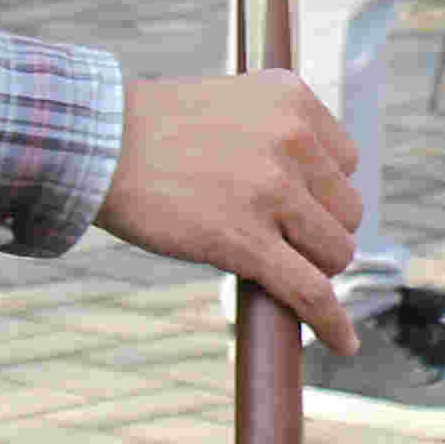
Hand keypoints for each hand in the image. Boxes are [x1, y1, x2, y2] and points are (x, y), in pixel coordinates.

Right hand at [95, 70, 365, 349]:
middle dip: (319, 230)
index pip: (347, 162)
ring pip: (335, 252)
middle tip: (278, 238)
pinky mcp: (246, 240)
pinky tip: (344, 344)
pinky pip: (311, 292)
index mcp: (292, 100)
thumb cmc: (155, 131)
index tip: (297, 205)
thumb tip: (315, 195)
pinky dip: (331, 323)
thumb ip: (279, 134)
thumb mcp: (234, 104)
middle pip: (348, 210)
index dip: (323, 191)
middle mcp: (292, 139)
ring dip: (313, 268)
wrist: (97, 144)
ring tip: (278, 267)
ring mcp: (272, 190)